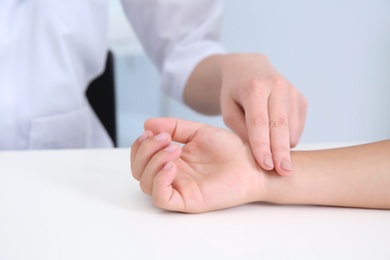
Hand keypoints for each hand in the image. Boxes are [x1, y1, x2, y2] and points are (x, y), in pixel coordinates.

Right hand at [131, 118, 266, 212]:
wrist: (253, 162)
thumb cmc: (230, 149)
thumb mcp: (198, 131)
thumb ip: (174, 127)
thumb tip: (147, 125)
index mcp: (173, 160)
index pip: (142, 157)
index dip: (141, 144)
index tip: (154, 131)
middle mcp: (173, 175)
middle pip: (139, 170)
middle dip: (145, 151)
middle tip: (165, 139)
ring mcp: (179, 188)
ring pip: (146, 184)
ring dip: (153, 162)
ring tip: (174, 150)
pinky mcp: (188, 201)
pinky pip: (161, 198)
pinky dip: (160, 181)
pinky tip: (173, 166)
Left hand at [220, 53, 306, 175]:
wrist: (249, 68)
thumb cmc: (234, 93)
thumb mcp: (227, 109)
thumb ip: (240, 128)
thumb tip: (260, 149)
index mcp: (254, 87)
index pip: (259, 121)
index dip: (262, 145)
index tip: (266, 165)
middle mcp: (276, 86)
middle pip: (280, 124)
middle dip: (282, 151)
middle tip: (284, 172)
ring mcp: (292, 91)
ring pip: (291, 127)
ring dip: (285, 147)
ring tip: (276, 161)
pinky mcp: (301, 98)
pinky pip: (298, 126)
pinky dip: (289, 138)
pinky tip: (277, 140)